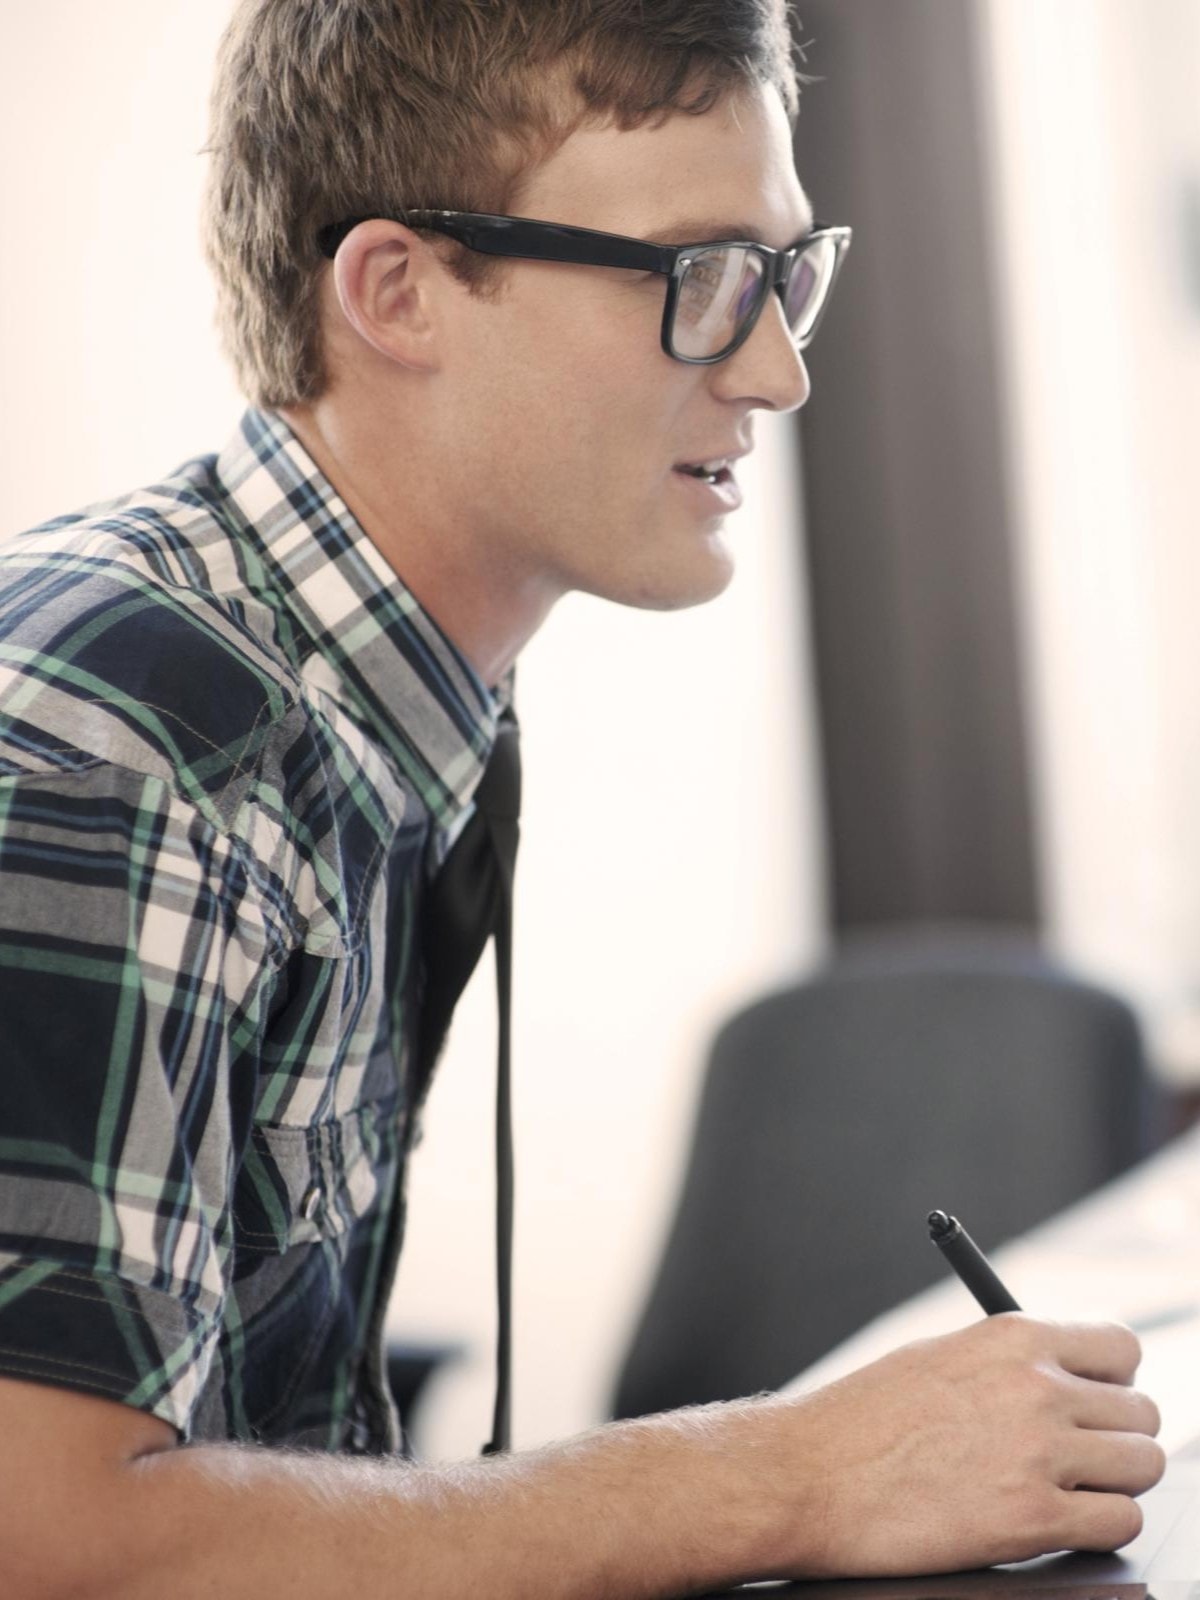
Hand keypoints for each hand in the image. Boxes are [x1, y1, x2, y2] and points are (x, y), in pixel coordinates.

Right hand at [761, 1315, 1164, 1576]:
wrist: (812, 1475)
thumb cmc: (863, 1418)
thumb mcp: (941, 1356)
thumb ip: (1010, 1363)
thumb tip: (1066, 1380)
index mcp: (1012, 1337)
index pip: (1121, 1347)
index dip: (1114, 1380)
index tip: (1097, 1401)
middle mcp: (1036, 1387)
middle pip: (1142, 1411)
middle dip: (1117, 1436)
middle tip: (1081, 1456)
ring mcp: (1039, 1453)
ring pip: (1143, 1467)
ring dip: (1115, 1483)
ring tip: (1071, 1491)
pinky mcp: (1033, 1519)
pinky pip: (1120, 1522)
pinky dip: (1099, 1526)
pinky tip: (1061, 1522)